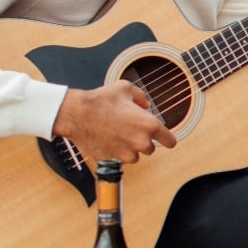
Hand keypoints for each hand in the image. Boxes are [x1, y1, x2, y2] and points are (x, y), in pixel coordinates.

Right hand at [52, 81, 177, 163]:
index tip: (164, 138)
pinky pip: (118, 159)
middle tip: (130, 129)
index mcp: (149, 125)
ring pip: (135, 156)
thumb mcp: (126, 88)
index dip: (167, 139)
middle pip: (151, 149)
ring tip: (117, 133)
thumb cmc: (101, 101)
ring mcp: (126, 153)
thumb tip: (146, 105)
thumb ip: (141, 97)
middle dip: (143, 140)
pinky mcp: (112, 159)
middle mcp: (140, 142)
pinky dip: (115, 152)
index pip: (170, 141)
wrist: (76, 114)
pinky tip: (106, 139)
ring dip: (130, 148)